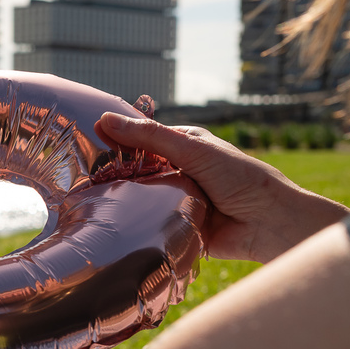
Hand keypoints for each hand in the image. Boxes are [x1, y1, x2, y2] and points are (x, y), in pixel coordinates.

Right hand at [97, 113, 349, 262]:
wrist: (269, 224)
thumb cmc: (240, 178)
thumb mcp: (193, 150)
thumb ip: (150, 138)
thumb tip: (106, 120)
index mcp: (184, 146)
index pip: (141, 140)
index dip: (115, 141)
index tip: (84, 145)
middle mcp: (178, 172)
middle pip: (137, 171)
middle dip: (115, 175)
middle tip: (80, 179)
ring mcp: (176, 200)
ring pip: (141, 199)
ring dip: (125, 201)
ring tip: (89, 203)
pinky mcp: (176, 228)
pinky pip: (149, 225)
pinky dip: (137, 226)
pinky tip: (113, 226)